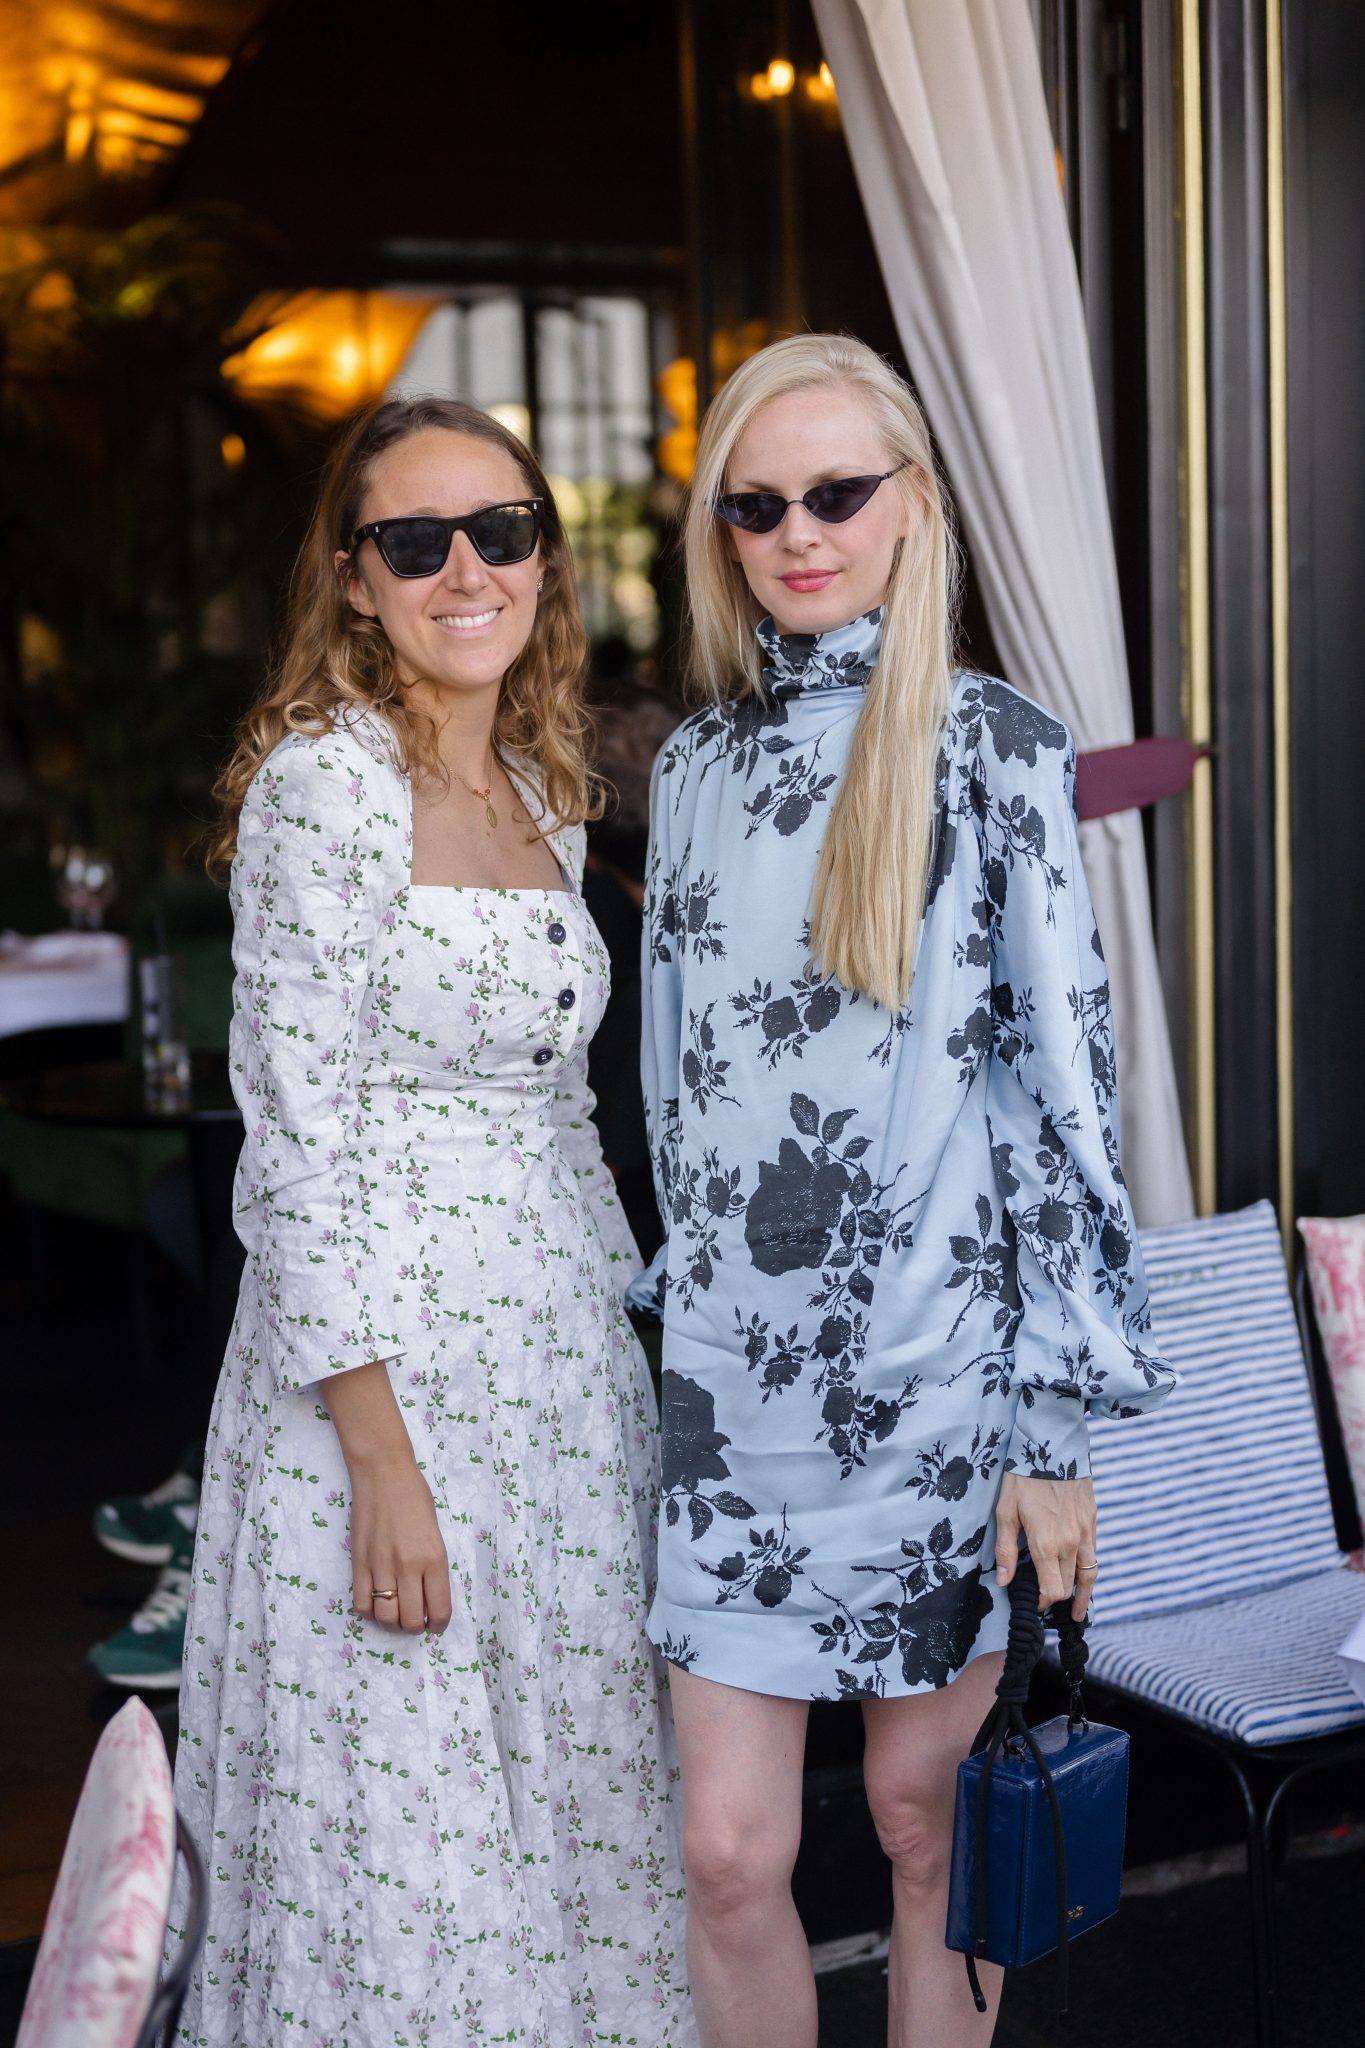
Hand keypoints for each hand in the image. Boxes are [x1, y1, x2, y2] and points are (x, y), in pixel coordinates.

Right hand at [348, 1452, 452, 1634]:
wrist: (383, 1474)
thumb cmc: (415, 1497)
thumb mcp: (435, 1533)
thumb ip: (433, 1566)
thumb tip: (428, 1599)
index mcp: (433, 1557)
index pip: (438, 1610)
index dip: (438, 1625)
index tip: (435, 1624)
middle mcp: (408, 1565)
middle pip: (410, 1620)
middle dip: (415, 1627)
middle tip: (415, 1618)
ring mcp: (380, 1565)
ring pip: (385, 1617)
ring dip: (392, 1622)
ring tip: (396, 1612)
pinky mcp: (358, 1563)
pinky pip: (361, 1604)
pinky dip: (370, 1611)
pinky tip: (376, 1600)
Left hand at [995, 1473, 1097, 1621]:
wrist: (1053, 1446)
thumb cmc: (1023, 1478)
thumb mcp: (1005, 1511)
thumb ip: (1006, 1550)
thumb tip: (1003, 1581)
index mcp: (1046, 1544)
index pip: (1051, 1591)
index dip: (1041, 1602)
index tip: (1032, 1603)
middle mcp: (1070, 1543)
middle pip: (1068, 1586)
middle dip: (1057, 1599)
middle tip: (1047, 1607)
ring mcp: (1085, 1533)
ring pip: (1089, 1575)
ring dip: (1083, 1595)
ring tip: (1078, 1612)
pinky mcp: (1092, 1521)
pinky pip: (1093, 1555)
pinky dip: (1088, 1571)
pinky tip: (1082, 1576)